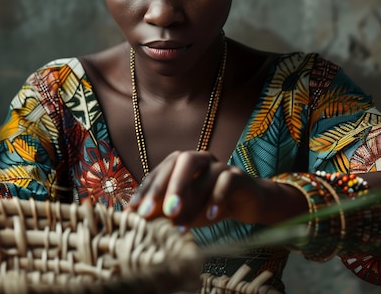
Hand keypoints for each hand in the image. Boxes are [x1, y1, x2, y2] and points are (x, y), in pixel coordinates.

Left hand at [127, 150, 278, 228]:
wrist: (246, 204)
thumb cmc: (208, 206)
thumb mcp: (183, 210)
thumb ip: (161, 210)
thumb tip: (133, 216)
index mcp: (182, 164)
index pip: (160, 171)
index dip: (146, 190)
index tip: (133, 211)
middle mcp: (200, 159)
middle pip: (181, 161)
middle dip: (164, 187)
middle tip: (150, 212)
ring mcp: (221, 165)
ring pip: (205, 172)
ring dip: (189, 197)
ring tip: (177, 221)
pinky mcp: (239, 177)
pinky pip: (227, 181)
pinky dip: (217, 198)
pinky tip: (211, 216)